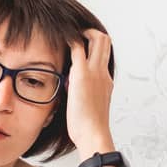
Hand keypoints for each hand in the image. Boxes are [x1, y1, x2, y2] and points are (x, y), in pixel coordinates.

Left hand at [65, 27, 115, 155]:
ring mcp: (95, 72)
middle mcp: (103, 73)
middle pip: (106, 41)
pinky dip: (70, 38)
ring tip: (69, 34)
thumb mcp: (88, 108)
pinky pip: (78, 47)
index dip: (94, 47)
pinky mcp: (83, 74)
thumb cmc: (88, 128)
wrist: (93, 134)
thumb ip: (82, 95)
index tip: (82, 46)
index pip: (103, 56)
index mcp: (105, 81)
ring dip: (84, 32)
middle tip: (77, 34)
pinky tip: (60, 36)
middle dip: (92, 32)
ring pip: (98, 38)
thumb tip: (72, 91)